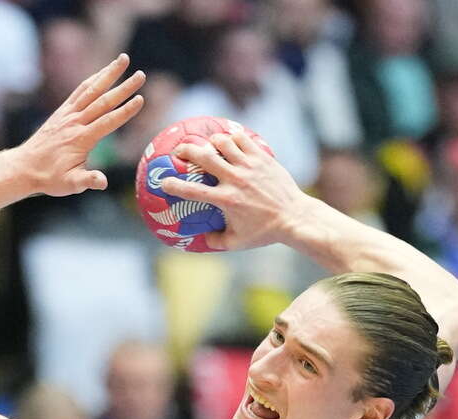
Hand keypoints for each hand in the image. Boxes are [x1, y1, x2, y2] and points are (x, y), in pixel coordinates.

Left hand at [14, 54, 145, 196]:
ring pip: (91, 90)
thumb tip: (103, 182)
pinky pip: (79, 91)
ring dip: (108, 74)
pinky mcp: (62, 111)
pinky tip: (103, 71)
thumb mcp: (70, 185)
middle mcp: (75, 122)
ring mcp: (68, 114)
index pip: (107, 122)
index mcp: (81, 139)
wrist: (24, 167)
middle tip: (141, 75)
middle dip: (123, 88)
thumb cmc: (49, 178)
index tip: (140, 99)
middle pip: (103, 101)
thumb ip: (88, 181)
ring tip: (124, 58)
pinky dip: (92, 79)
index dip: (125, 111)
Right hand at [159, 131, 309, 250]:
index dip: (172, 184)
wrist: (295, 217)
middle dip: (187, 149)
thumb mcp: (236, 242)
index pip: (191, 191)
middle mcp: (235, 180)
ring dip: (212, 140)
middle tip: (178, 150)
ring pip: (224, 142)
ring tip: (207, 144)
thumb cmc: (264, 232)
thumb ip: (214, 241)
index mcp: (225, 200)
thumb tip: (199, 238)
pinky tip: (229, 139)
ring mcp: (250, 166)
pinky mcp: (262, 158)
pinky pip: (243, 140)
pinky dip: (233, 137)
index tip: (162, 182)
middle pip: (205, 157)